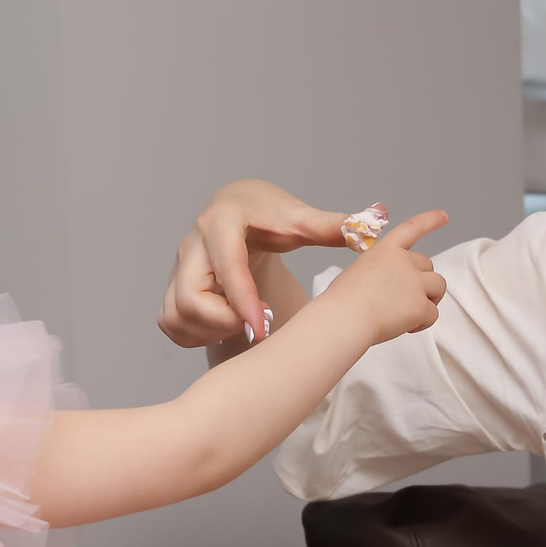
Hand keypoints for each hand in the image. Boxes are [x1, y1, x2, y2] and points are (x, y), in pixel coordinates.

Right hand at [159, 179, 352, 347]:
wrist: (239, 210)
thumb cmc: (270, 216)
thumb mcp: (300, 218)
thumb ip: (335, 225)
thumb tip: (375, 222)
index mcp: (222, 222)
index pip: (227, 265)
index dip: (242, 300)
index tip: (262, 328)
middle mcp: (192, 244)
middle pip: (190, 298)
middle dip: (225, 321)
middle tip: (259, 321)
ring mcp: (178, 268)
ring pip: (177, 315)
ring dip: (211, 331)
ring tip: (245, 323)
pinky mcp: (172, 287)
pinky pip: (171, 323)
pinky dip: (195, 336)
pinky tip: (226, 328)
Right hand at [319, 210, 449, 345]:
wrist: (343, 320)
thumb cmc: (343, 302)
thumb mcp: (359, 271)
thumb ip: (381, 271)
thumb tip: (390, 288)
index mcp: (385, 250)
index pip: (412, 228)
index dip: (430, 220)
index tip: (444, 216)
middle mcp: (403, 262)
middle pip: (428, 265)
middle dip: (423, 281)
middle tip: (407, 300)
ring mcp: (414, 283)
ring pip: (439, 286)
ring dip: (430, 299)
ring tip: (411, 314)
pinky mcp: (420, 306)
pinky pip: (433, 314)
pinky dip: (422, 323)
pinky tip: (405, 327)